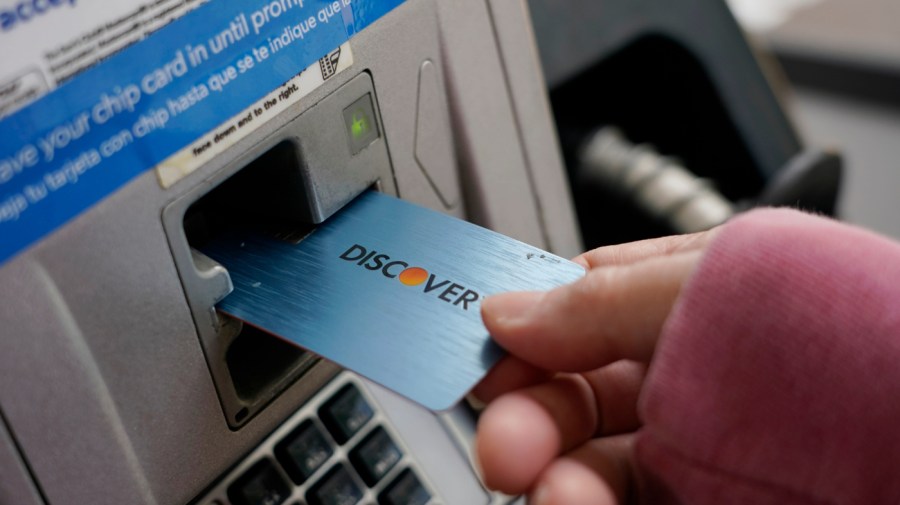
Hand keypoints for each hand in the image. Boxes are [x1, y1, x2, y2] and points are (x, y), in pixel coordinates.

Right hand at [473, 230, 717, 503]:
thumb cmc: (840, 329)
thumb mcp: (707, 282)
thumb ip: (598, 299)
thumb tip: (502, 312)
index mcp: (687, 298)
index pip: (580, 313)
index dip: (524, 340)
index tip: (486, 367)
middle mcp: (690, 375)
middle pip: (578, 400)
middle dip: (529, 420)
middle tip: (506, 446)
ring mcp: (703, 450)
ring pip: (596, 467)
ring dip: (555, 479)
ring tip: (553, 495)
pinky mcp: (708, 501)